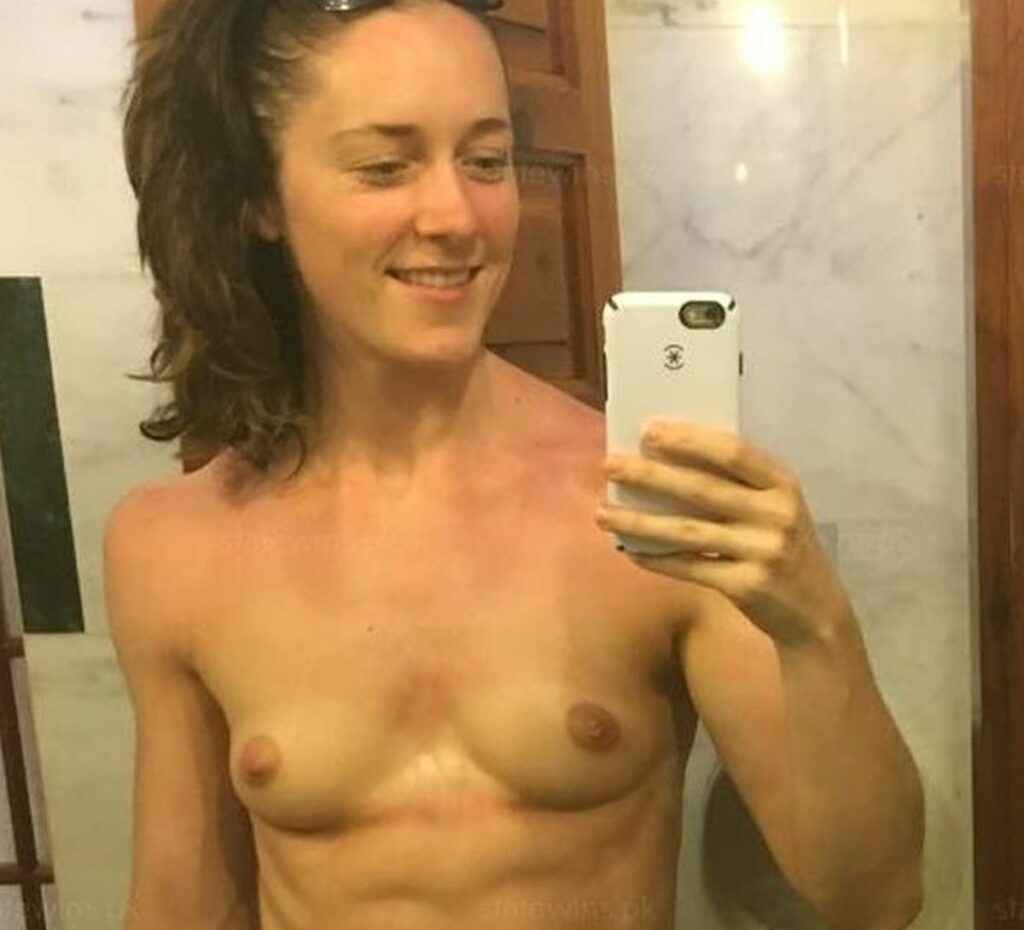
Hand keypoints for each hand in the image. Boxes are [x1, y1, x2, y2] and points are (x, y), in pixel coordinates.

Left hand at [595, 420, 852, 646]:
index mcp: (782, 484)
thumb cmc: (784, 548)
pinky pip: (689, 567)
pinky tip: (629, 550)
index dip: (688, 439)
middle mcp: (775, 514)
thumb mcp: (776, 509)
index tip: (648, 430)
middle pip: (701, 488)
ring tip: (602, 512)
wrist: (818, 614)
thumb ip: (738, 486)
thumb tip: (666, 462)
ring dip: (638, 521)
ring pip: (687, 530)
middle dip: (650, 475)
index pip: (732, 452)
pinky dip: (656, 558)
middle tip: (610, 465)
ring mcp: (762, 551)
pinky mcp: (747, 586)